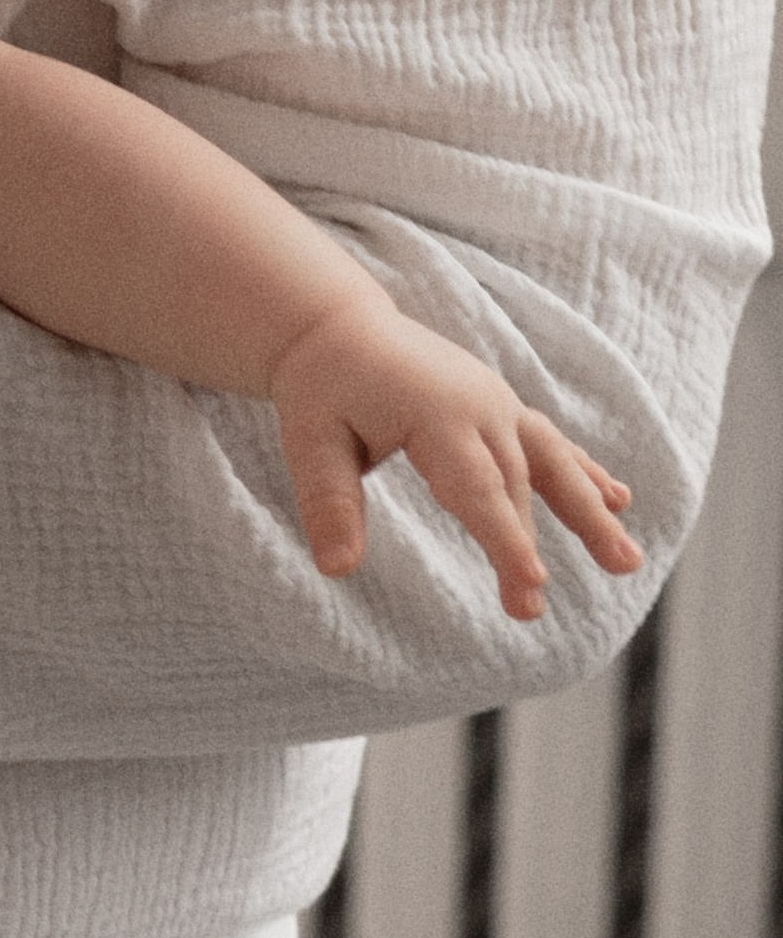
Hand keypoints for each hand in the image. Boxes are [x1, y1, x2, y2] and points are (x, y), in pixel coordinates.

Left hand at [270, 296, 642, 620]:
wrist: (339, 326)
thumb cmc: (322, 387)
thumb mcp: (309, 439)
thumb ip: (329, 501)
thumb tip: (335, 569)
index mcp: (436, 413)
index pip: (476, 488)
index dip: (505, 540)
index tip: (530, 589)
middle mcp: (479, 406)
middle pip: (514, 486)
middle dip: (527, 548)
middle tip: (531, 612)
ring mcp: (497, 403)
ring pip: (551, 462)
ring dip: (589, 511)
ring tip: (627, 563)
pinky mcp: (502, 407)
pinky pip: (550, 443)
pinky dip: (584, 472)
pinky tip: (619, 501)